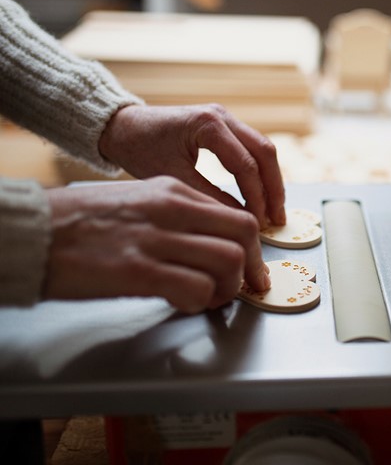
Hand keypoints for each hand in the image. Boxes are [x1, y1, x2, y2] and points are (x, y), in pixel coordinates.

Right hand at [43, 177, 268, 312]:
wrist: (33, 232)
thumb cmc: (79, 222)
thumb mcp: (137, 201)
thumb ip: (176, 216)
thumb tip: (209, 242)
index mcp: (172, 191)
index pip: (236, 215)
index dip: (253, 248)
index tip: (252, 267)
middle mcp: (170, 209)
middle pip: (244, 233)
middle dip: (252, 266)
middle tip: (244, 287)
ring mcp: (155, 238)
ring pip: (229, 260)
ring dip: (229, 288)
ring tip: (211, 298)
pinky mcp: (138, 271)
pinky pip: (197, 288)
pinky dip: (200, 302)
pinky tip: (184, 303)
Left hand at [98, 104, 285, 227]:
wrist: (122, 126)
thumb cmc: (139, 148)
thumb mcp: (172, 176)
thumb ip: (208, 196)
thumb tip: (239, 219)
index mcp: (208, 125)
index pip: (246, 165)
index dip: (256, 197)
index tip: (258, 223)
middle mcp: (223, 116)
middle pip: (266, 152)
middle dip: (274, 189)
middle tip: (278, 219)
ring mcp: (226, 119)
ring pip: (264, 150)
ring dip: (271, 181)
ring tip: (274, 211)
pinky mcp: (225, 126)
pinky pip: (252, 149)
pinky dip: (260, 173)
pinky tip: (261, 196)